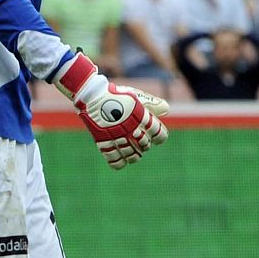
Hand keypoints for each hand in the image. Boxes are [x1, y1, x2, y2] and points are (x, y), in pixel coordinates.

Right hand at [53, 53, 168, 168]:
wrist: (92, 95)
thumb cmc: (116, 95)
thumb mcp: (136, 96)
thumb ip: (152, 104)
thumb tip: (166, 110)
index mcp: (142, 117)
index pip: (159, 134)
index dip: (159, 137)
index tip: (156, 137)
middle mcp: (131, 128)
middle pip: (145, 145)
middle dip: (144, 145)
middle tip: (138, 141)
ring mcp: (117, 136)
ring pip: (132, 155)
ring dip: (133, 155)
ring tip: (131, 151)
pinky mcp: (103, 142)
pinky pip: (114, 159)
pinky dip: (119, 162)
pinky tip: (121, 159)